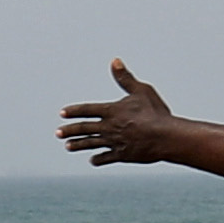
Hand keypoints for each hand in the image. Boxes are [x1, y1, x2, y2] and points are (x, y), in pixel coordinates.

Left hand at [57, 63, 180, 169]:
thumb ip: (125, 78)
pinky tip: (92, 160)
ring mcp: (114, 142)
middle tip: (58, 133)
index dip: (74, 111)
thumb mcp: (141, 91)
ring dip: (78, 145)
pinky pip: (106, 157)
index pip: (87, 110)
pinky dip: (98, 159)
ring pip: (91, 143)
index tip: (62, 113)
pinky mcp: (122, 155)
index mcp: (112, 111)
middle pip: (85, 128)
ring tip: (68, 146)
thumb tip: (114, 61)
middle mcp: (109, 127)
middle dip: (70, 130)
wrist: (165, 137)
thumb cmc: (155, 112)